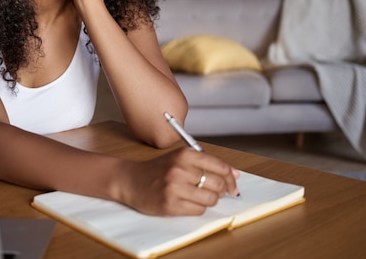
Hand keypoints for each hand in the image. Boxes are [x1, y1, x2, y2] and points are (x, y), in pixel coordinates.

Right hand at [118, 148, 239, 215]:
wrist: (131, 180)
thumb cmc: (157, 170)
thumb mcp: (180, 158)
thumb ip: (207, 163)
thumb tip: (234, 175)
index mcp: (185, 155)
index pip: (220, 166)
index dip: (231, 178)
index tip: (233, 185)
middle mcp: (180, 169)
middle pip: (218, 184)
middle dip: (220, 191)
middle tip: (214, 192)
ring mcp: (174, 187)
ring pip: (210, 199)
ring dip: (209, 200)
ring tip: (198, 197)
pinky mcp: (170, 204)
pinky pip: (198, 210)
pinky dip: (198, 208)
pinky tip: (188, 202)